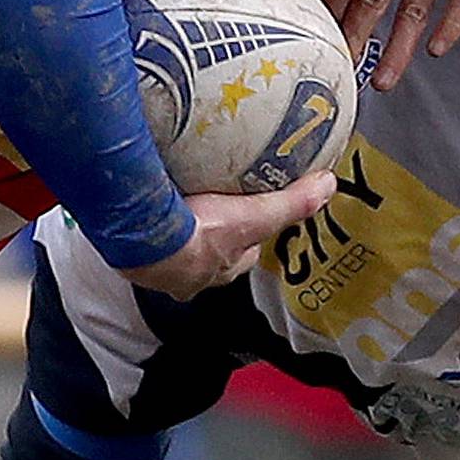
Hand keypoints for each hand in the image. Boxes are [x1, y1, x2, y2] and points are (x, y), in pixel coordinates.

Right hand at [121, 170, 338, 299]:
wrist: (141, 238)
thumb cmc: (194, 239)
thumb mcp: (254, 218)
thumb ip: (291, 203)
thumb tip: (325, 187)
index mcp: (221, 268)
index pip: (246, 251)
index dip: (253, 232)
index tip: (254, 211)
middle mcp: (191, 272)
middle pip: (210, 247)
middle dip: (214, 227)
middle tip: (214, 197)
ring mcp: (159, 263)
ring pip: (177, 242)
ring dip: (179, 222)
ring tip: (180, 191)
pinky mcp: (133, 246)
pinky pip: (146, 228)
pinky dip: (149, 213)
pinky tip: (149, 190)